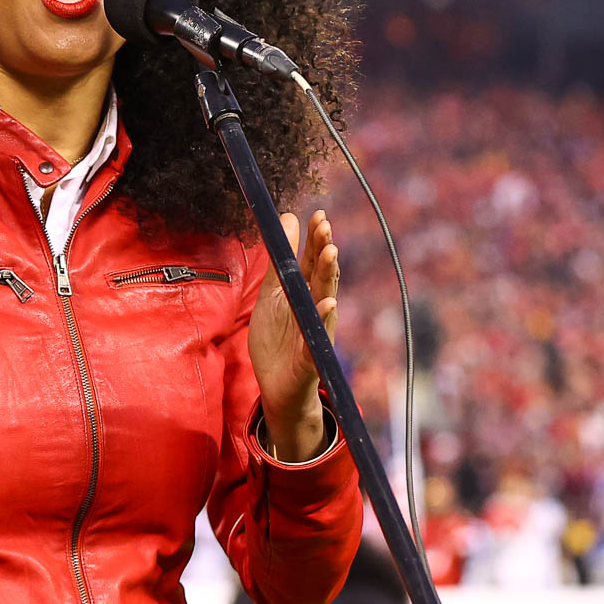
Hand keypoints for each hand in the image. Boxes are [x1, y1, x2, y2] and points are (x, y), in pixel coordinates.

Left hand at [247, 209, 338, 462]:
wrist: (277, 389)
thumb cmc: (278, 340)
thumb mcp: (272, 296)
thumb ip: (280, 262)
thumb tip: (287, 218)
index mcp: (303, 296)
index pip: (312, 264)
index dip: (315, 241)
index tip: (318, 215)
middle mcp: (314, 311)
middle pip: (320, 277)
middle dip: (323, 251)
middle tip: (325, 226)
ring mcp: (314, 333)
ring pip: (323, 301)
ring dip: (328, 277)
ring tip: (331, 253)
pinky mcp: (309, 357)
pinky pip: (318, 337)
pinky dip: (323, 320)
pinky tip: (328, 303)